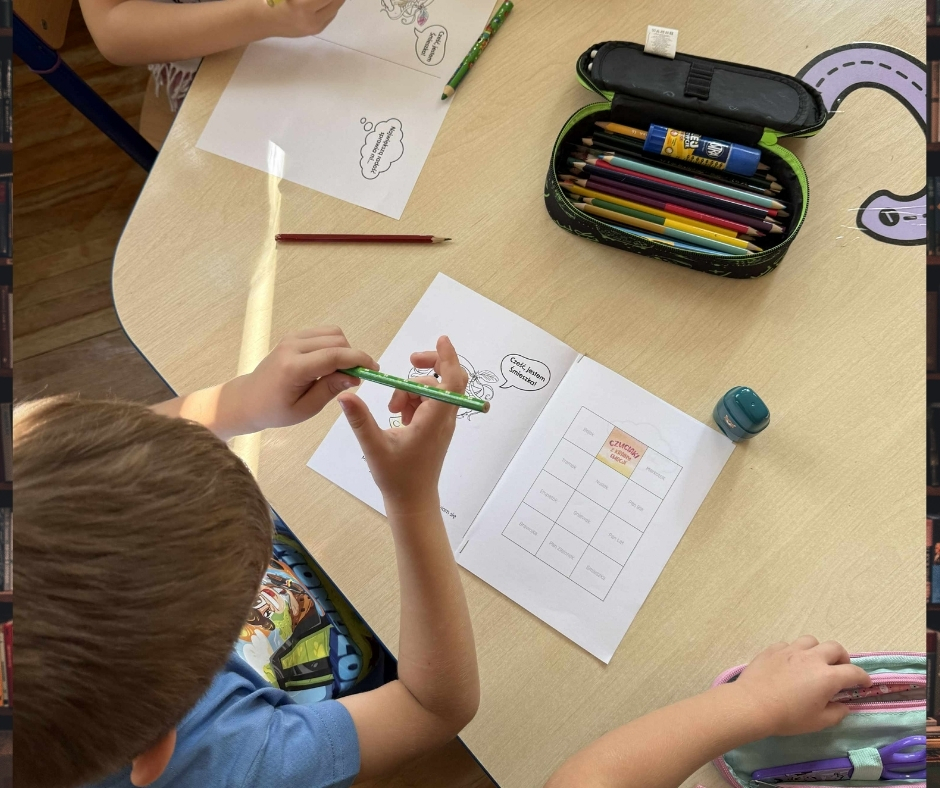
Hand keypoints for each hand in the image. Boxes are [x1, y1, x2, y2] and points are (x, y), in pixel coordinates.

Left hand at [236, 326, 376, 430]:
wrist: (248, 399)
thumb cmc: (276, 410)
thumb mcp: (306, 409)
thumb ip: (330, 390)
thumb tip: (355, 376)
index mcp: (294, 368)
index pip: (334, 356)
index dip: (358, 360)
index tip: (374, 370)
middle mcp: (292, 347)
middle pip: (337, 341)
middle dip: (352, 357)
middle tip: (355, 378)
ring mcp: (292, 338)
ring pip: (333, 333)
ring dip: (344, 350)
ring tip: (340, 371)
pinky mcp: (293, 336)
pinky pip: (323, 333)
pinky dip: (334, 345)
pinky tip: (329, 363)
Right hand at [252, 0, 345, 39]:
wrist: (261, 20)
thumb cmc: (271, 1)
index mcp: (303, 7)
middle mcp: (312, 20)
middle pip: (336, 1)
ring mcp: (315, 28)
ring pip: (335, 8)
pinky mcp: (315, 31)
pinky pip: (330, 15)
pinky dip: (330, 4)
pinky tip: (324, 0)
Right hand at [337, 336, 468, 512]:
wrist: (412, 502)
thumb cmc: (397, 478)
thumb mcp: (374, 447)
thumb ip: (360, 420)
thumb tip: (346, 395)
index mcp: (433, 421)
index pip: (450, 382)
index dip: (448, 358)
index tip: (441, 340)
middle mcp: (443, 419)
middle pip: (447, 379)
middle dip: (428, 366)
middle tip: (409, 360)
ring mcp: (442, 423)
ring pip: (433, 391)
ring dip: (412, 390)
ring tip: (392, 411)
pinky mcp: (436, 428)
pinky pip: (428, 403)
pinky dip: (413, 402)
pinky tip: (398, 419)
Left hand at [731, 636, 871, 736]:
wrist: (752, 704)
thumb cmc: (788, 717)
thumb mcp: (818, 722)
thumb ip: (836, 713)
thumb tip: (843, 706)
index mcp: (827, 676)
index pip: (853, 672)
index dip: (863, 677)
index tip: (864, 683)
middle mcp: (812, 658)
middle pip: (835, 647)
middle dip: (842, 658)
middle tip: (840, 670)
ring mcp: (791, 650)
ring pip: (811, 641)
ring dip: (818, 650)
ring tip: (814, 663)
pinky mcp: (773, 649)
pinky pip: (789, 645)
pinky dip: (794, 652)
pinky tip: (789, 663)